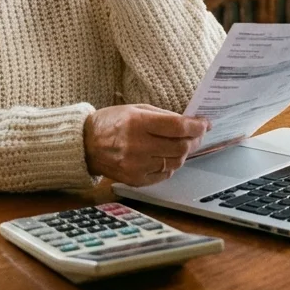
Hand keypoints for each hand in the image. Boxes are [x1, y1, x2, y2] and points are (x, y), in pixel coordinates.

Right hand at [83, 104, 210, 185]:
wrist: (85, 145)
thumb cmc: (111, 123)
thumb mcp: (135, 109)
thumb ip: (163, 116)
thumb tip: (189, 123)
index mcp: (137, 123)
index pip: (178, 127)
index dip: (196, 126)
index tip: (204, 124)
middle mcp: (137, 146)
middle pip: (180, 147)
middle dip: (194, 140)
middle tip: (198, 134)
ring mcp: (136, 166)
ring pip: (176, 162)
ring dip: (184, 153)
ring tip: (183, 144)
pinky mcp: (135, 180)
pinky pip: (164, 174)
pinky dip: (171, 165)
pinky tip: (167, 156)